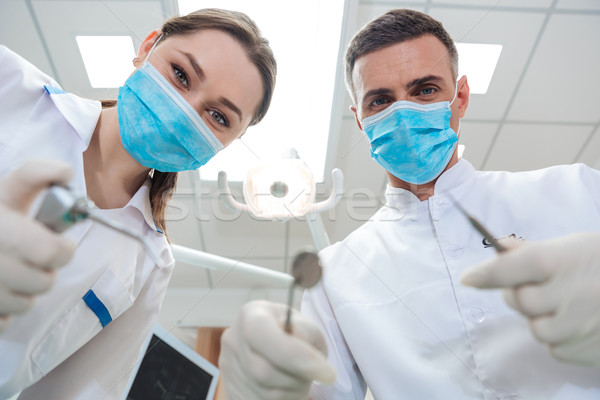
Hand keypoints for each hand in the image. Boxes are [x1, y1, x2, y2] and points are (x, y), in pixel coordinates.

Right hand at [0, 160, 75, 331]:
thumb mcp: (9, 187)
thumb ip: (37, 174)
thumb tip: (66, 172)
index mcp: (1, 224)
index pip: (49, 252)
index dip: (61, 252)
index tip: (59, 245)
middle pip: (43, 282)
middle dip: (47, 269)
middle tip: (38, 257)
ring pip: (26, 303)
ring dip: (27, 288)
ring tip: (14, 268)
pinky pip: (6, 320)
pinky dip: (7, 307)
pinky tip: (0, 286)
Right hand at [219, 300, 335, 399]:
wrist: (275, 348)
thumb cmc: (293, 334)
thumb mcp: (305, 324)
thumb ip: (305, 330)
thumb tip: (298, 340)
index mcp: (251, 314)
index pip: (264, 335)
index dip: (296, 356)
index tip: (328, 372)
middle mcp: (233, 340)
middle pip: (264, 371)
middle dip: (299, 377)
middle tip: (316, 373)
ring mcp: (228, 368)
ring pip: (265, 394)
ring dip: (293, 391)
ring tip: (300, 379)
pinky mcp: (231, 391)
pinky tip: (288, 388)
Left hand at [461, 233, 599, 365]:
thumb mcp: (574, 246)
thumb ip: (533, 250)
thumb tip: (499, 247)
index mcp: (558, 260)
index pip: (507, 268)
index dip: (485, 274)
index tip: (468, 279)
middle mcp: (565, 293)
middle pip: (518, 300)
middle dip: (522, 294)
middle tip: (544, 287)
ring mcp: (577, 325)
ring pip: (535, 328)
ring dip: (543, 319)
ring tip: (570, 305)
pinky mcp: (586, 350)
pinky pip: (554, 348)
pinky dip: (561, 338)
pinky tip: (583, 323)